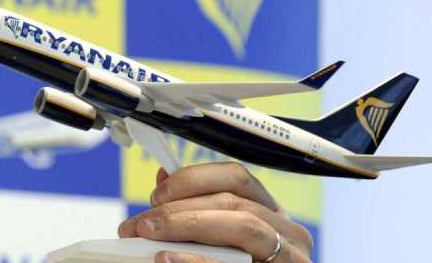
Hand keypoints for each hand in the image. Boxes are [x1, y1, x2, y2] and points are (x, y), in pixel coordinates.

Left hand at [118, 162, 313, 262]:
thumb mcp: (218, 239)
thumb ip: (196, 210)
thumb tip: (163, 179)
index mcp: (270, 213)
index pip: (236, 177)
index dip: (194, 179)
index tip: (158, 193)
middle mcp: (287, 231)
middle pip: (233, 201)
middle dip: (179, 208)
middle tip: (143, 223)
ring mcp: (289, 256)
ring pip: (243, 226)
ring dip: (188, 225)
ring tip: (151, 235)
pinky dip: (196, 260)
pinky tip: (168, 258)